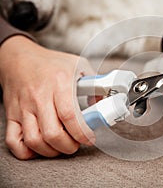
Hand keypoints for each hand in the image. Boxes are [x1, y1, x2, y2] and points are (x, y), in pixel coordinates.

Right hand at [0, 36, 94, 158]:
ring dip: (52, 151)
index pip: (70, 115)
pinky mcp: (12, 115)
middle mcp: (40, 97)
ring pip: (34, 140)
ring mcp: (24, 108)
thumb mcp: (78, 65)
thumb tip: (103, 103)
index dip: (82, 133)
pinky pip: (14, 141)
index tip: (90, 138)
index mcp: (60, 84)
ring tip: (62, 145)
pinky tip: (40, 147)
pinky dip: (27, 151)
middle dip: (69, 146)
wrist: (19, 58)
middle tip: (76, 143)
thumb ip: (95, 84)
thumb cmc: (51, 63)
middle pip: (53, 133)